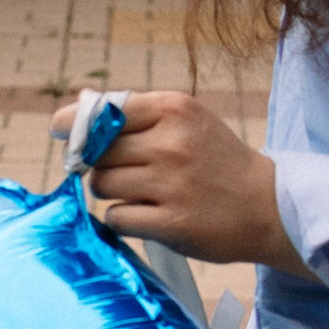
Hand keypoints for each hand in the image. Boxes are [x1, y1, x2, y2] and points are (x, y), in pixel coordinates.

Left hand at [52, 88, 306, 276]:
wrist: (269, 207)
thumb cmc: (217, 161)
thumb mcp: (187, 121)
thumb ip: (135, 113)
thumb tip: (78, 105)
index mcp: (174, 108)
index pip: (105, 111)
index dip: (74, 123)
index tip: (59, 131)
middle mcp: (172, 143)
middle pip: (97, 153)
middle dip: (99, 164)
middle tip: (123, 172)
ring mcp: (172, 184)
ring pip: (102, 186)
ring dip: (112, 193)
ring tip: (143, 194)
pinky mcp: (171, 223)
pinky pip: (116, 218)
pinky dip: (124, 220)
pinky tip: (149, 216)